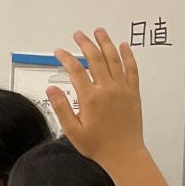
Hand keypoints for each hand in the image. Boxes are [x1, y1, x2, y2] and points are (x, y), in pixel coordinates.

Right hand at [50, 29, 144, 170]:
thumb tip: (52, 88)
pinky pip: (132, 69)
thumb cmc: (98, 145)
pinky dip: (128, 56)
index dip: (65, 58)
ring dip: (106, 43)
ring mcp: (122, 89)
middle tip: (78, 35)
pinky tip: (124, 46)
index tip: (59, 52)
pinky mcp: (133, 92)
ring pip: (113, 59)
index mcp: (90, 98)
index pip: (75, 70)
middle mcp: (107, 89)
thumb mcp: (72, 130)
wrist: (124, 154)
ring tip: (99, 32)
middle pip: (95, 58)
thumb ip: (61, 107)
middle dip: (85, 44)